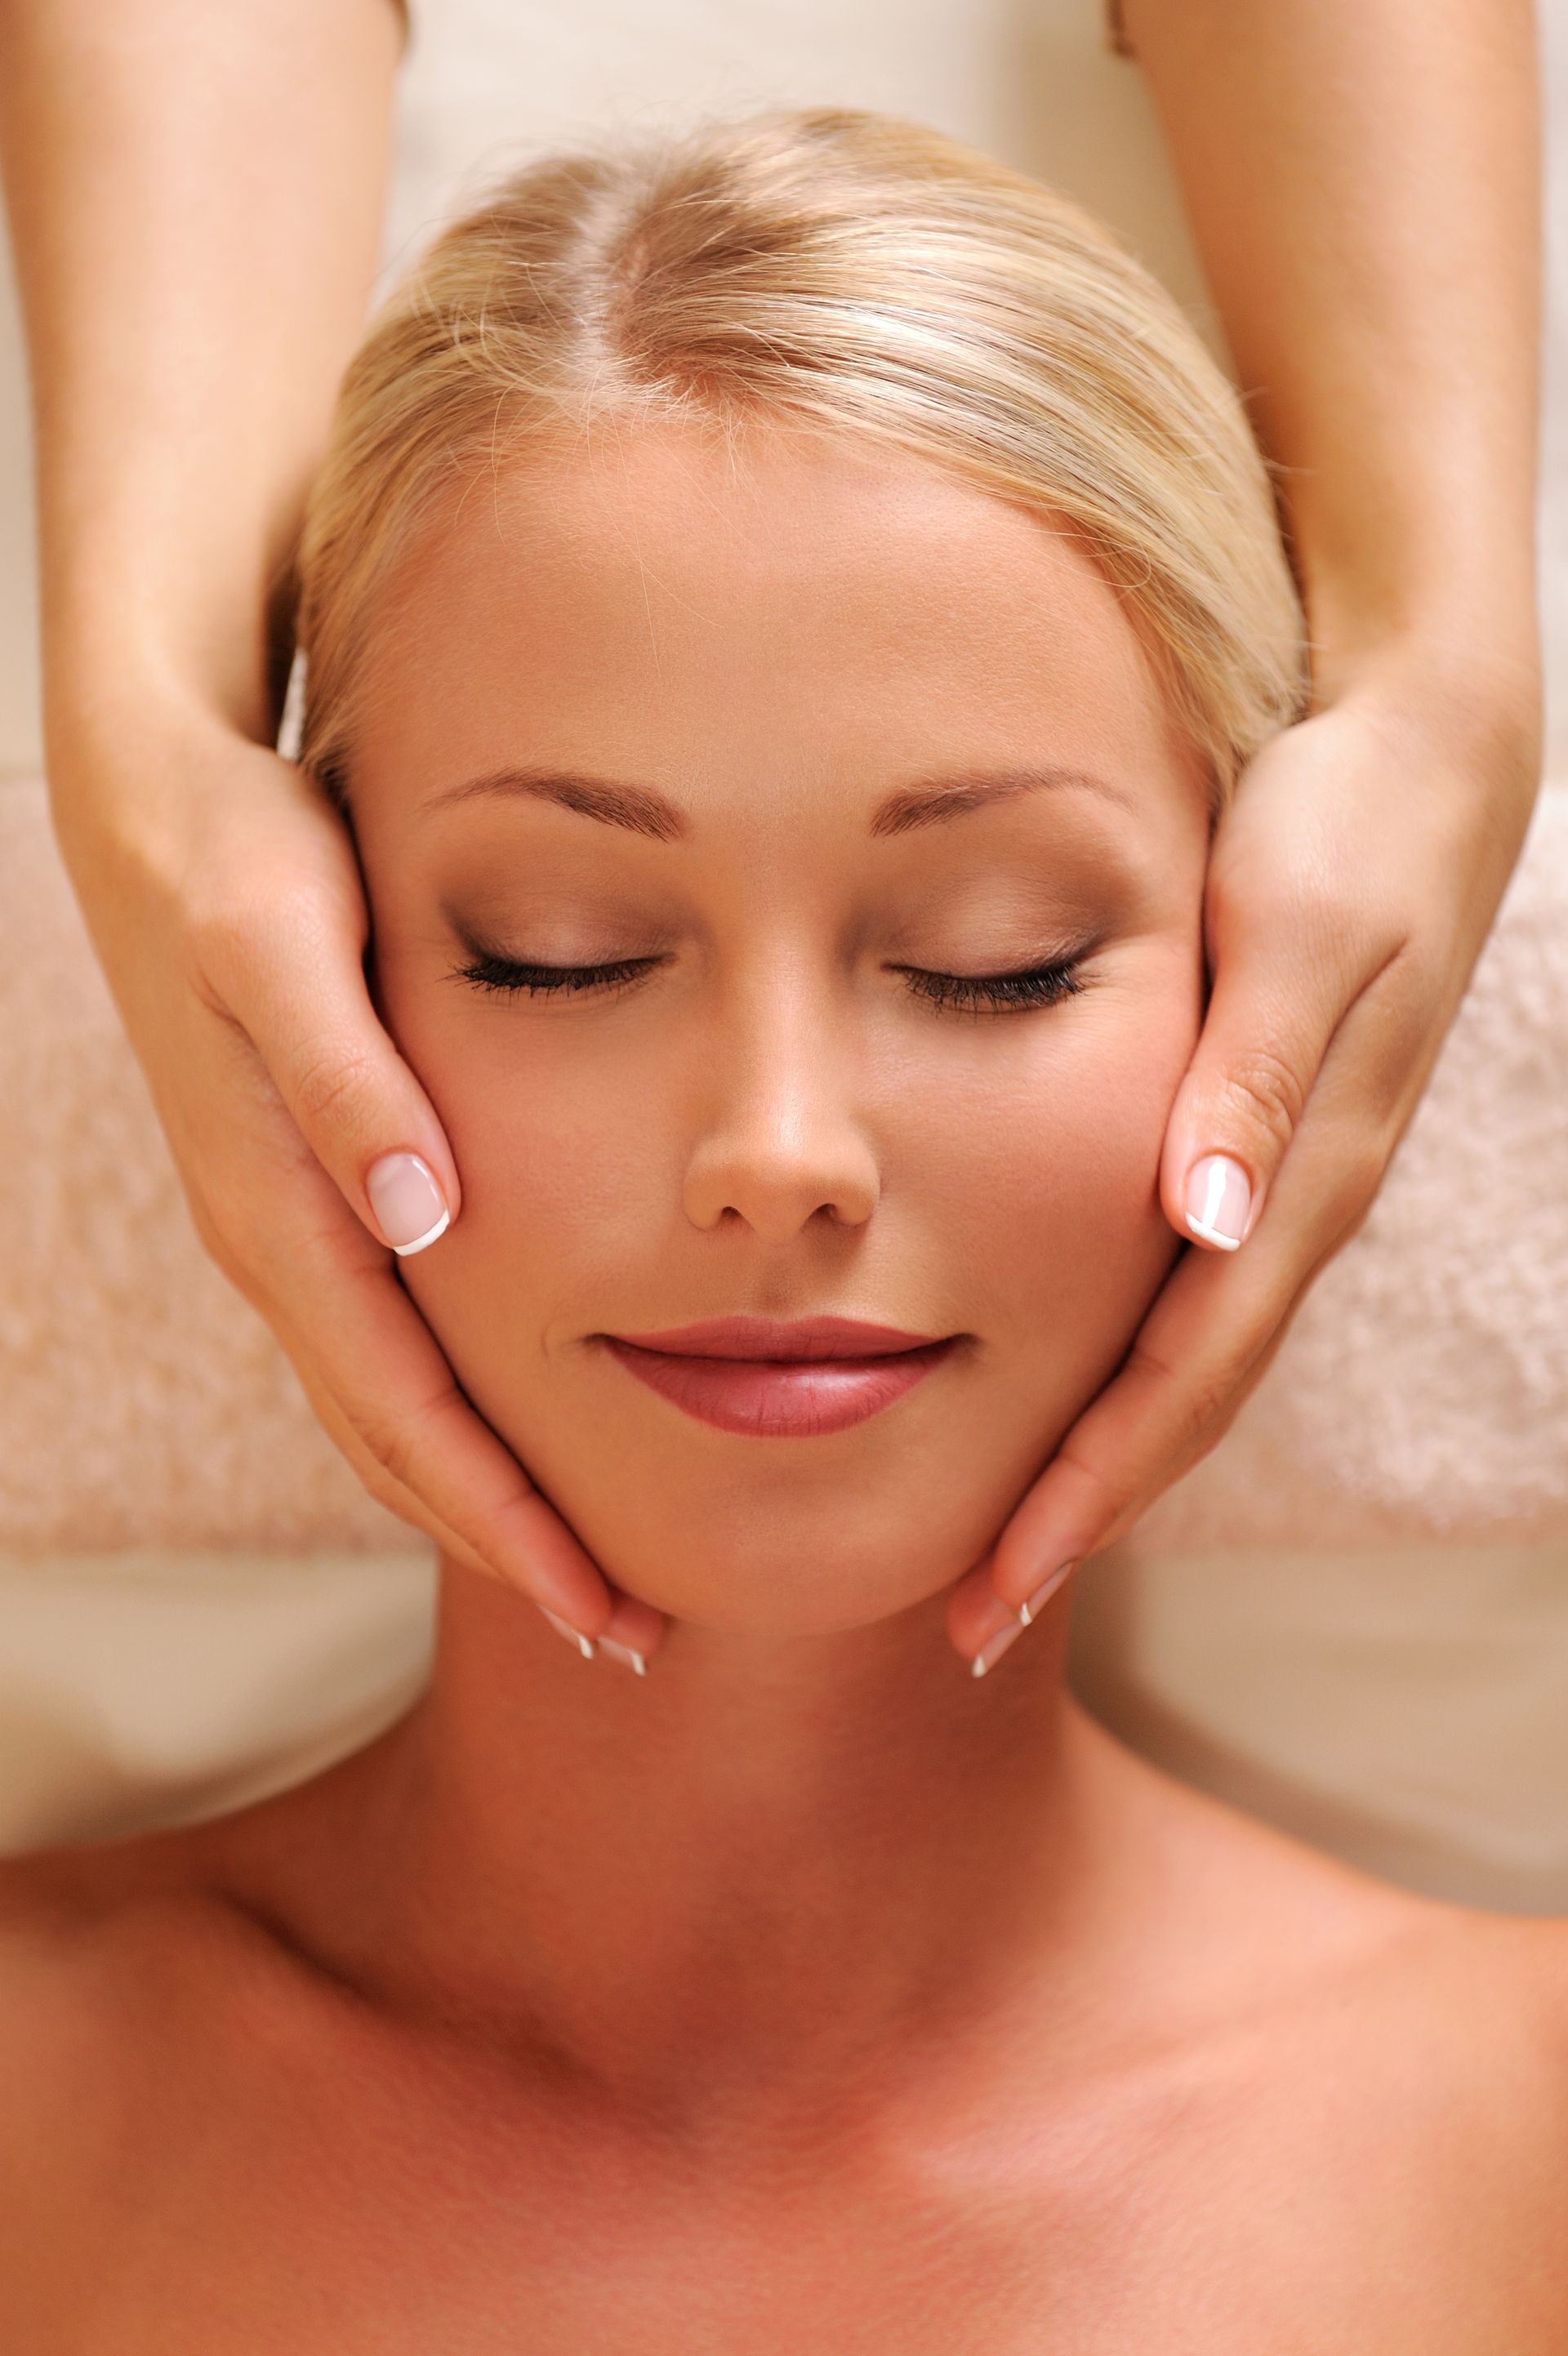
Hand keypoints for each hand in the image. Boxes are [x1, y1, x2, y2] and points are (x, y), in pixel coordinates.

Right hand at [50, 693, 663, 1670]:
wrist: (152, 808)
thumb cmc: (234, 864)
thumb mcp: (282, 950)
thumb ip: (347, 1085)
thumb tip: (421, 1218)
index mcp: (283, 1212)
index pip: (405, 1412)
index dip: (502, 1516)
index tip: (598, 1601)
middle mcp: (281, 1246)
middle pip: (397, 1447)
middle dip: (507, 1547)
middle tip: (626, 1632)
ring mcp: (288, 1230)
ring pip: (387, 1412)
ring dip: (481, 1503)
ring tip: (584, 1571)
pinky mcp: (306, 1197)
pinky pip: (381, 1351)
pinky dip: (449, 1422)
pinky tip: (512, 1434)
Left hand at [951, 653, 1541, 1671]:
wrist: (1429, 759)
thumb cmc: (1343, 831)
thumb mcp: (1291, 935)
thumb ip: (1247, 1076)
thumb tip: (1208, 1223)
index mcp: (1292, 1178)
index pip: (1182, 1378)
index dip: (1091, 1490)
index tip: (997, 1583)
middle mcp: (1290, 1208)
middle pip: (1184, 1408)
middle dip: (1081, 1521)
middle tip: (971, 1622)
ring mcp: (1283, 1191)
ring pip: (1191, 1370)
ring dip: (1100, 1470)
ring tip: (1006, 1551)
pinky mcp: (1265, 1154)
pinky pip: (1194, 1306)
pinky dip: (1127, 1383)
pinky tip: (1068, 1406)